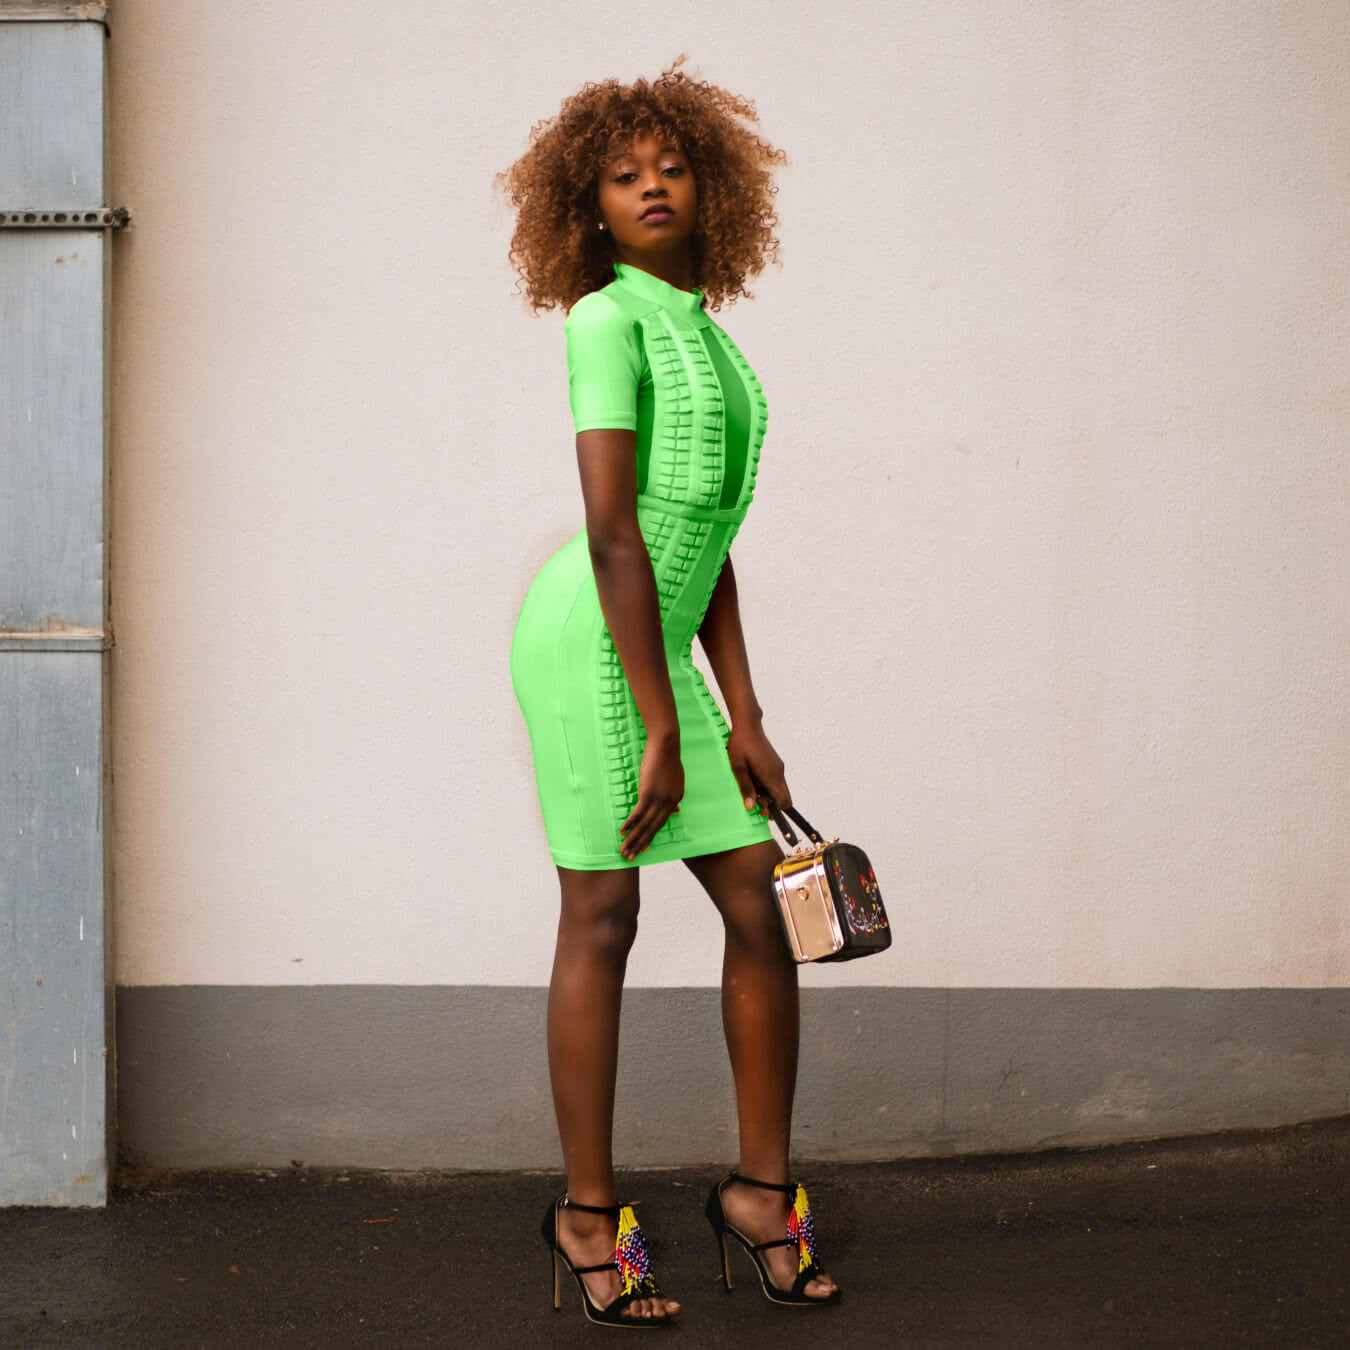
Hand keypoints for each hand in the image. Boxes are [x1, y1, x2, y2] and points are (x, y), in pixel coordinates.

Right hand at [620, 729, 683, 859]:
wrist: (666, 745)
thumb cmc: (669, 759)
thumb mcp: (676, 781)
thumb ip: (675, 797)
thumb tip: (675, 811)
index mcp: (676, 800)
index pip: (660, 824)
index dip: (650, 838)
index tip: (642, 849)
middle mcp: (669, 803)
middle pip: (652, 829)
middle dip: (639, 844)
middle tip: (629, 857)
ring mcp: (659, 799)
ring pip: (644, 825)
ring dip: (632, 839)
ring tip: (623, 850)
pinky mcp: (649, 793)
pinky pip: (638, 813)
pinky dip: (630, 824)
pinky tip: (622, 832)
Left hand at [726, 720, 790, 817]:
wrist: (748, 725)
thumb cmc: (740, 745)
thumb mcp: (738, 768)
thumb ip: (746, 787)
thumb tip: (750, 807)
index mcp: (771, 776)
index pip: (783, 801)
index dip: (774, 811)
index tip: (761, 811)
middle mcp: (779, 773)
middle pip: (785, 798)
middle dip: (772, 804)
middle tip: (755, 801)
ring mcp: (779, 767)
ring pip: (781, 789)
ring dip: (770, 794)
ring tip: (752, 788)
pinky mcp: (776, 763)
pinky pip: (777, 781)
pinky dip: (769, 786)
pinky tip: (754, 779)